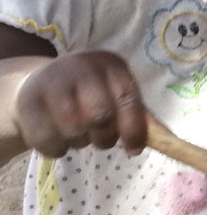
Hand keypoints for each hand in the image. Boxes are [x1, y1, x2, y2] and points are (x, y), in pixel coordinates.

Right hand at [14, 51, 146, 157]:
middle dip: (104, 138)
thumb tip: (169, 141)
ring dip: (80, 142)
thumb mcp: (117, 96)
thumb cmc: (90, 94)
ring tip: (78, 132)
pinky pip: (48, 140)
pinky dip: (57, 148)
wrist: (41, 84)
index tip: (134, 150)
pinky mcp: (27, 101)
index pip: (128, 99)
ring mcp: (52, 81)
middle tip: (100, 139)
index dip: (134, 129)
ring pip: (73, 130)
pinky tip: (57, 135)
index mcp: (111, 64)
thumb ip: (141, 117)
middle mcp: (82, 66)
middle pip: (99, 117)